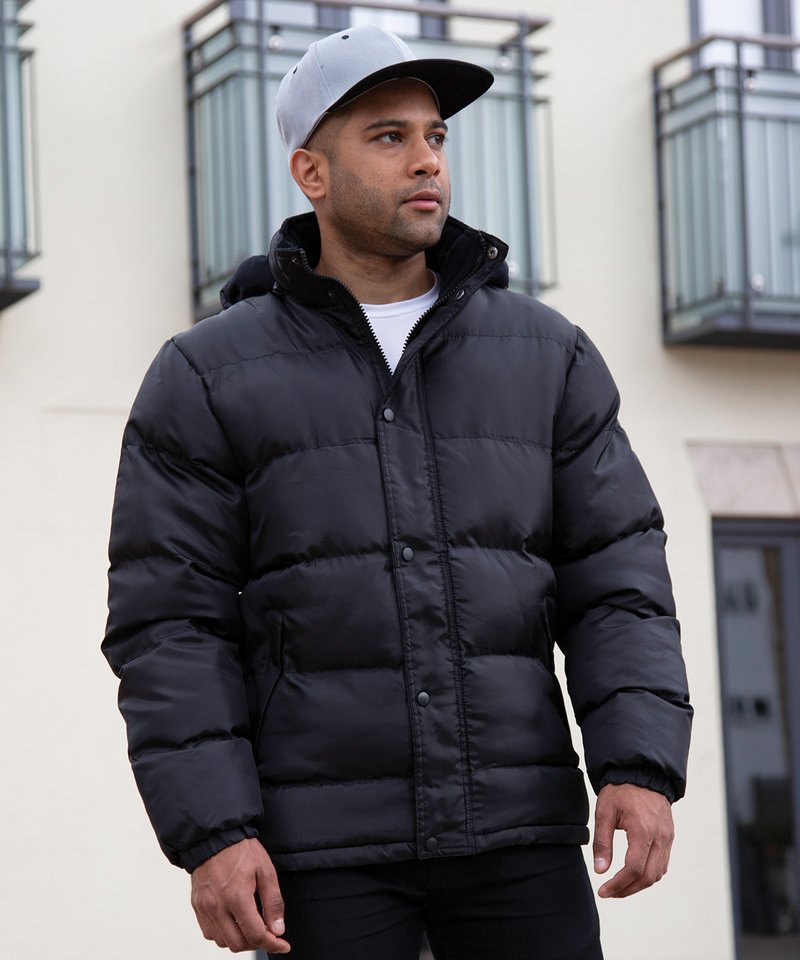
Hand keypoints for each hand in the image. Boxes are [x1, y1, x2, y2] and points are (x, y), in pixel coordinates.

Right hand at [190, 837, 289, 952]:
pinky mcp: (197, 906)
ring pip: (222, 942)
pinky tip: (233, 920)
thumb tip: (278, 929)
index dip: (272, 944)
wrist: (214, 837)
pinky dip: (223, 933)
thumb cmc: (241, 851)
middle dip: (255, 943)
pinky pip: (209, 932)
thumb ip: (273, 902)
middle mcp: (217, 906)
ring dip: (239, 939)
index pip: (255, 934)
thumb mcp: (265, 870)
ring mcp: (204, 908)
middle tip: (267, 932)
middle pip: (237, 944)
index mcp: (236, 896)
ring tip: (250, 925)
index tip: (282, 945)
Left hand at [592, 783, 673, 898]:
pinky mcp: (669, 836)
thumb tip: (600, 870)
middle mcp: (660, 837)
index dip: (618, 884)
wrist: (642, 772)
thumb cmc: (621, 790)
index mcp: (643, 831)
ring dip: (639, 884)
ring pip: (658, 873)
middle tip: (610, 893)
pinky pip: (663, 863)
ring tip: (619, 886)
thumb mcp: (605, 812)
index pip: (634, 869)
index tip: (603, 891)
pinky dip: (649, 874)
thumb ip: (602, 842)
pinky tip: (634, 873)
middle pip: (648, 877)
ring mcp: (667, 838)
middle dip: (628, 890)